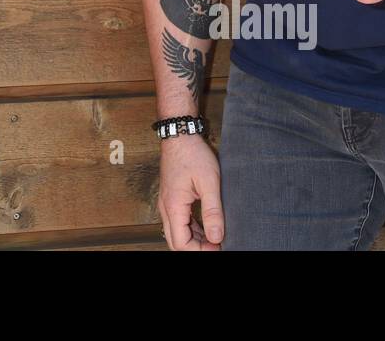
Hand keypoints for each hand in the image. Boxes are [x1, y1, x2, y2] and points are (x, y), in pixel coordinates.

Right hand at [158, 135, 223, 249]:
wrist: (180, 135)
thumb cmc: (193, 155)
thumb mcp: (209, 182)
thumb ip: (212, 211)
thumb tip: (216, 237)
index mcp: (173, 206)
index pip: (180, 244)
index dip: (200, 250)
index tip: (218, 245)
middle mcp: (166, 208)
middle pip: (176, 242)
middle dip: (196, 248)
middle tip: (217, 244)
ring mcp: (167, 203)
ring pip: (176, 233)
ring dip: (195, 239)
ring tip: (215, 235)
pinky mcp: (171, 198)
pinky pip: (178, 221)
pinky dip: (192, 228)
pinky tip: (206, 225)